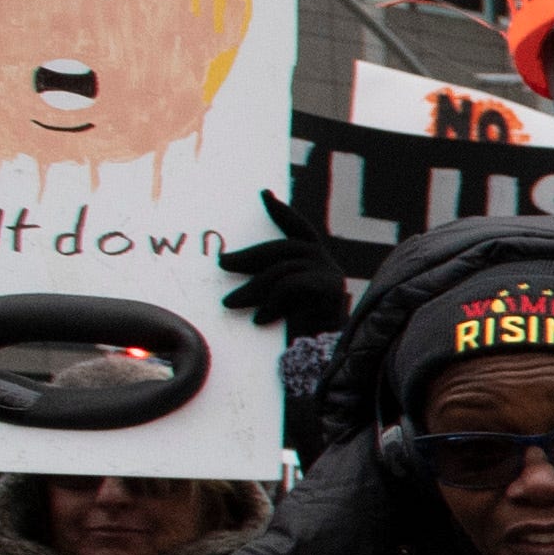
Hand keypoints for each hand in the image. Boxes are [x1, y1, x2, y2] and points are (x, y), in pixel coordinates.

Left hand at [220, 191, 356, 336]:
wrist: (320, 360)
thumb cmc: (296, 334)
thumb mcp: (276, 301)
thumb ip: (269, 281)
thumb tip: (230, 263)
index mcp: (316, 262)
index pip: (298, 228)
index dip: (282, 211)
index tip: (263, 194)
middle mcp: (326, 264)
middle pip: (283, 247)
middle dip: (249, 255)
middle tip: (222, 263)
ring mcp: (331, 276)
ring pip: (283, 267)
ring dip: (252, 287)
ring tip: (230, 303)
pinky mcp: (331, 290)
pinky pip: (290, 284)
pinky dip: (271, 301)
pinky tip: (259, 319)